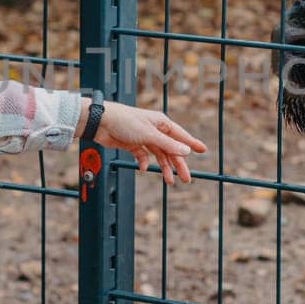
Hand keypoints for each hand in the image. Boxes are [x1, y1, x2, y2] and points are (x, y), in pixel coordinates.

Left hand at [87, 100, 206, 185]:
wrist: (101, 122)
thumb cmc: (125, 122)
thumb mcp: (149, 134)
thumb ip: (168, 144)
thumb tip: (186, 150)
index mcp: (161, 123)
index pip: (181, 135)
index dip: (192, 144)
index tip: (203, 150)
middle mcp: (154, 130)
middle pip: (171, 149)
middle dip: (178, 164)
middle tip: (186, 179)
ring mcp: (143, 138)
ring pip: (158, 155)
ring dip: (163, 167)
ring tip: (168, 181)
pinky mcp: (132, 144)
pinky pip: (143, 156)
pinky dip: (144, 163)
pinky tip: (143, 168)